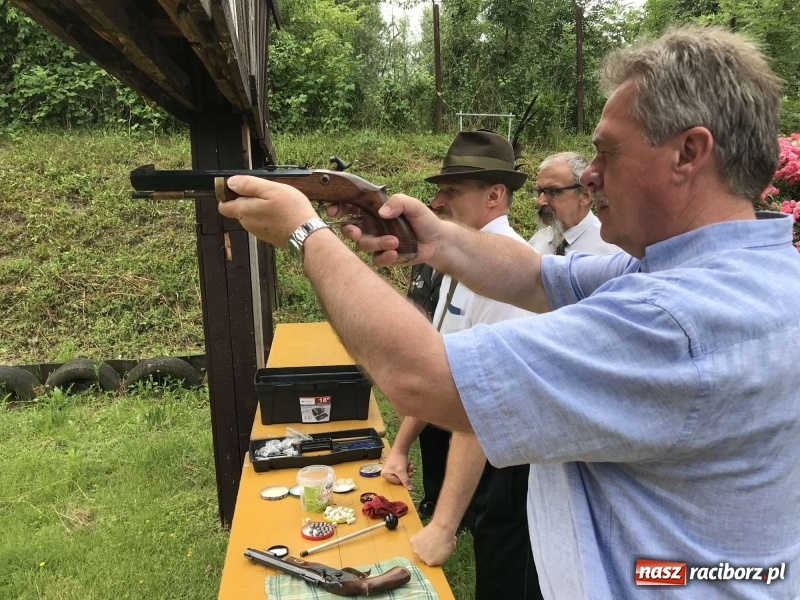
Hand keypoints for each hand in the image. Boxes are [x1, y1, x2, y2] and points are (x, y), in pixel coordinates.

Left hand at [217, 176, 319, 246]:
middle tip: (267, 192)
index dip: (228, 195)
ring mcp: (257, 232)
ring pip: (251, 216)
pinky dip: (268, 216)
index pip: (223, 205)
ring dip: (260, 207)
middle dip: (248, 199)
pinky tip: (281, 212)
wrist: (306, 235)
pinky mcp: (268, 236)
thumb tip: (230, 182)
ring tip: (276, 202)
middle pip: (239, 209)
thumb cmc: (291, 210)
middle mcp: (247, 224)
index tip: (242, 187)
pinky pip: (262, 222)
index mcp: (244, 211)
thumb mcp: (271, 189)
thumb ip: (249, 185)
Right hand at [327, 194, 442, 266]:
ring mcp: (377, 242)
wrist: (438, 241)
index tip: (333, 211)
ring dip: (376, 243)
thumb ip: (398, 202)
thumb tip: (382, 212)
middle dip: (349, 231)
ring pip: (363, 245)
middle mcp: (372, 226)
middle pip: (350, 229)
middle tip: (356, 232)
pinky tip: (395, 253)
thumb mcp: (414, 205)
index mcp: (375, 211)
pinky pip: (376, 259)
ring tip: (394, 241)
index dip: (339, 208)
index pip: (352, 207)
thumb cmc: (425, 220)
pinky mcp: (384, 256)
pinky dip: (384, 256)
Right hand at [380, 447, 413, 488]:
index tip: (408, 473)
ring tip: (410, 465)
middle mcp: (386, 473)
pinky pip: (402, 470)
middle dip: (406, 474)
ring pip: (402, 474)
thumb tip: (411, 489)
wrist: (400, 448)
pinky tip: (409, 464)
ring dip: (407, 470)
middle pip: (399, 478)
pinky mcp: (395, 466)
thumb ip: (406, 481)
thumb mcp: (402, 471)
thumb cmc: (398, 460)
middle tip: (410, 470)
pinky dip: (406, 467)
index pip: (397, 482)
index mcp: (385, 475)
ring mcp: (391, 469)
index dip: (404, 478)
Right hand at [409, 521, 456, 565]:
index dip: (431, 554)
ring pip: (417, 548)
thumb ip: (441, 556)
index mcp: (431, 563)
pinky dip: (417, 537)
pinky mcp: (413, 542)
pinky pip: (413, 541)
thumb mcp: (448, 552)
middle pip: (422, 555)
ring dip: (420, 544)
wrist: (442, 530)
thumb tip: (439, 553)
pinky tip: (423, 534)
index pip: (429, 561)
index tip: (433, 549)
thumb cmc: (447, 539)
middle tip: (430, 542)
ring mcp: (417, 551)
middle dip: (425, 550)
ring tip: (427, 537)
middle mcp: (423, 559)